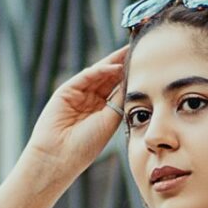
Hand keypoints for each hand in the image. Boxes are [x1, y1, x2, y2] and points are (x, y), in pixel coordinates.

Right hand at [19, 47, 130, 191]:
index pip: (118, 88)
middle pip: (110, 77)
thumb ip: (120, 101)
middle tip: (140, 51)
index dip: (131, 77)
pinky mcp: (66, 90)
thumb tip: (134, 83)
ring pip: (99, 74)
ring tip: (130, 53)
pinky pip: (86, 77)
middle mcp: (90, 100)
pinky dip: (100, 70)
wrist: (59, 156)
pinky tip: (114, 67)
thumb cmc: (85, 146)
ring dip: (114, 63)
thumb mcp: (110, 121)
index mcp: (102, 111)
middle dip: (124, 64)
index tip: (148, 67)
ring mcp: (78, 94)